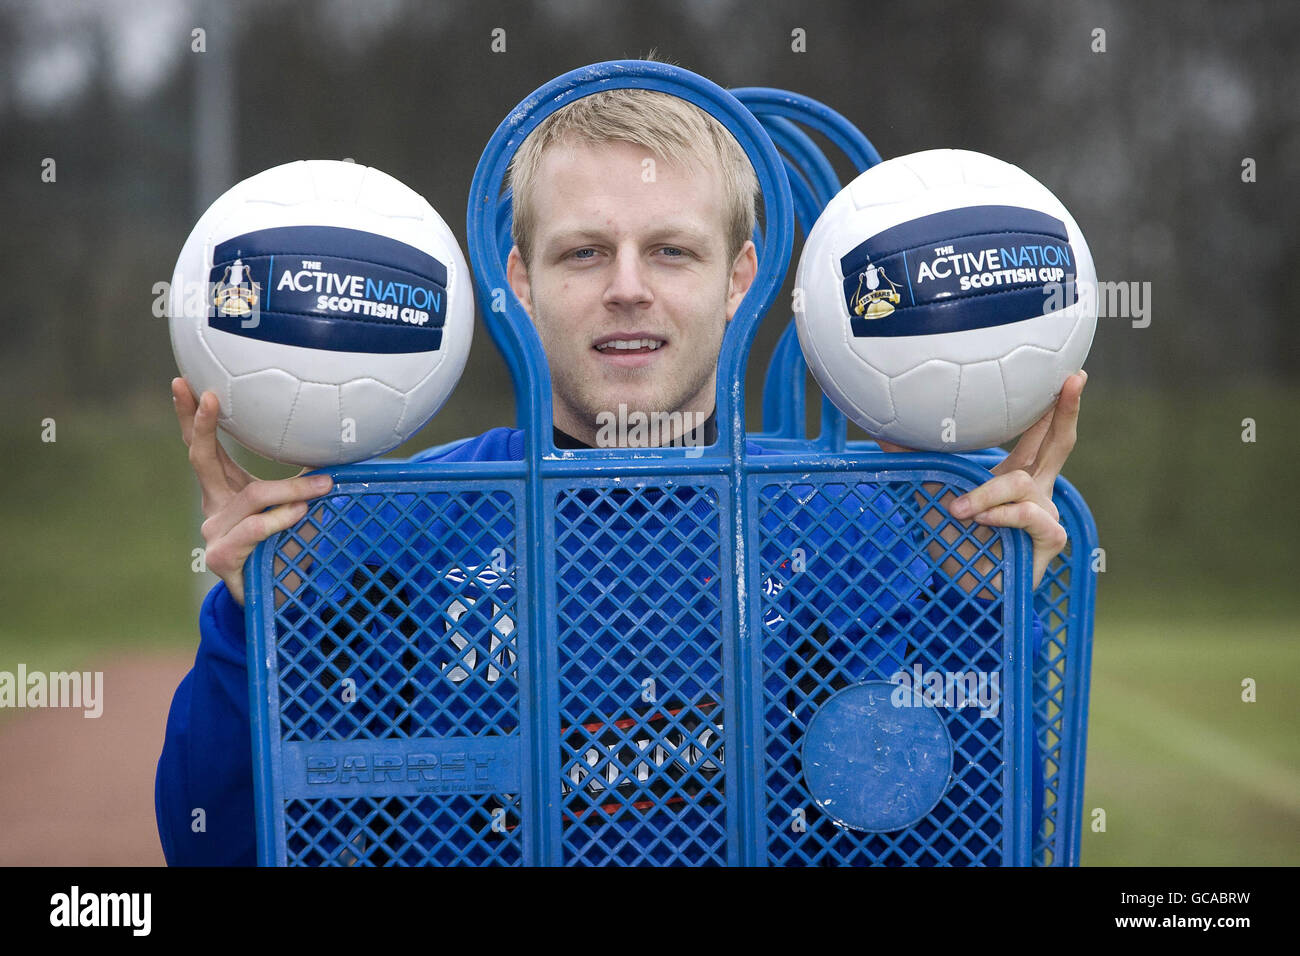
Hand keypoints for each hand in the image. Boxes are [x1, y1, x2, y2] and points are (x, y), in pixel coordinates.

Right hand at [173, 378, 331, 605]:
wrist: (281, 599)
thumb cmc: (287, 547)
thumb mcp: (295, 507)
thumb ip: (302, 479)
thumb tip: (333, 446)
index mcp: (226, 490)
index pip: (204, 447)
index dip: (193, 417)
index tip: (185, 382)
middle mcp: (215, 507)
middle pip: (201, 458)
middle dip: (203, 425)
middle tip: (210, 396)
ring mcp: (215, 532)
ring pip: (253, 496)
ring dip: (291, 489)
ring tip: (323, 486)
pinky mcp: (222, 557)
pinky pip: (254, 529)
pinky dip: (280, 519)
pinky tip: (300, 514)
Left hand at [877, 369, 1086, 593]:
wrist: (962, 588)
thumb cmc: (954, 543)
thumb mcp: (932, 496)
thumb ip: (918, 465)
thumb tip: (885, 433)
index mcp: (1015, 476)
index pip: (1037, 435)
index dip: (1051, 406)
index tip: (1065, 372)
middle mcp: (1037, 492)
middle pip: (1059, 444)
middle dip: (1066, 410)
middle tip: (1075, 378)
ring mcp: (1046, 514)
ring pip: (1021, 483)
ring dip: (987, 494)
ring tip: (959, 511)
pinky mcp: (1050, 539)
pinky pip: (1028, 513)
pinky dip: (1001, 515)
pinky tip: (982, 522)